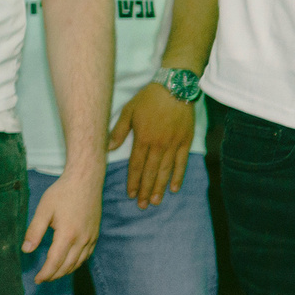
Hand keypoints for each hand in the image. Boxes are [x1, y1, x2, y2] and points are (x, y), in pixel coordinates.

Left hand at [24, 162, 102, 283]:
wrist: (85, 180)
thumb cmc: (62, 193)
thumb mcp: (44, 209)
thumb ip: (34, 231)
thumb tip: (26, 250)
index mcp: (68, 235)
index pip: (55, 262)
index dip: (45, 273)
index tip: (37, 280)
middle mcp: (82, 240)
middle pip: (67, 266)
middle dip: (54, 275)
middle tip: (42, 279)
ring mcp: (91, 238)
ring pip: (78, 262)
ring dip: (65, 271)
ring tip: (52, 273)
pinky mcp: (95, 234)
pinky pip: (86, 255)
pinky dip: (76, 262)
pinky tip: (68, 262)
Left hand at [110, 83, 195, 208]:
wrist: (175, 88)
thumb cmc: (148, 99)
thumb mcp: (128, 111)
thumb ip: (119, 131)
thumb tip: (108, 148)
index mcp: (143, 138)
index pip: (136, 165)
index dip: (133, 181)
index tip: (130, 194)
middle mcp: (159, 145)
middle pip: (151, 172)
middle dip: (146, 190)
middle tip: (142, 206)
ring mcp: (174, 145)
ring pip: (166, 171)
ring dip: (160, 188)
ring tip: (156, 202)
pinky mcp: (186, 142)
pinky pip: (181, 163)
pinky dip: (178, 176)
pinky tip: (174, 188)